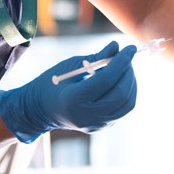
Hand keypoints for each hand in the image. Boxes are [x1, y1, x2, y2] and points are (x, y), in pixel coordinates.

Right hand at [0, 41, 137, 142]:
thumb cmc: (54, 83)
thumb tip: (117, 46)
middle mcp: (87, 116)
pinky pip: (122, 109)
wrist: (41, 110)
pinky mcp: (101, 127)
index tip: (130, 48)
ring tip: (126, 67)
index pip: (107, 80)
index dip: (122, 62)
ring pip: (126, 104)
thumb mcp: (72, 66)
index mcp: (74, 99)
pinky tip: (122, 80)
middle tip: (128, 56)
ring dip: (131, 82)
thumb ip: (97, 58)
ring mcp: (95, 124)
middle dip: (129, 72)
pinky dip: (127, 92)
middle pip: (120, 94)